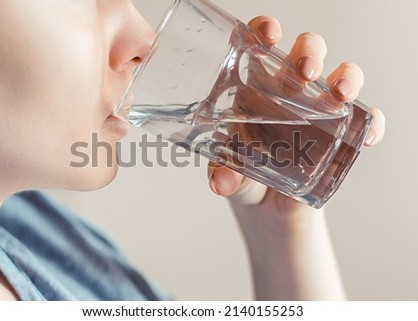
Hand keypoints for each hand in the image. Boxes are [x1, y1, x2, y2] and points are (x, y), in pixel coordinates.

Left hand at [207, 16, 385, 213]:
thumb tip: (222, 182)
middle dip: (309, 52)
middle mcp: (287, 92)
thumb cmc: (243, 175)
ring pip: (339, 75)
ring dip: (346, 76)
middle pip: (305, 52)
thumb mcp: (229, 172)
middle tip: (304, 72)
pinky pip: (362, 119)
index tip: (268, 36)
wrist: (265, 205)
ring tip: (340, 94)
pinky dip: (371, 122)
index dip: (265, 30)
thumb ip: (223, 173)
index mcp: (253, 89)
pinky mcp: (337, 134)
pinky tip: (368, 135)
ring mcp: (316, 110)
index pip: (260, 46)